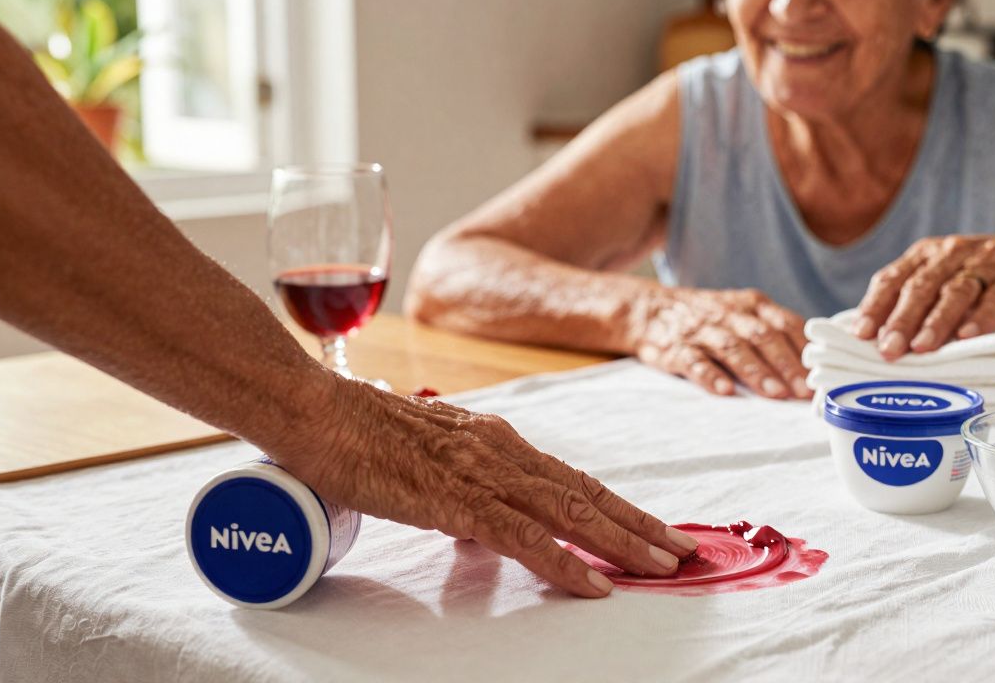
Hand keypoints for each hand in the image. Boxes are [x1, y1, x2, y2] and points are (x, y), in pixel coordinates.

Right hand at [281, 376, 698, 598]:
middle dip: (638, 525)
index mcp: (495, 441)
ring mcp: (480, 472)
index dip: (616, 506)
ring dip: (619, 542)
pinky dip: (563, 561)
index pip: (570, 480)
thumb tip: (477, 526)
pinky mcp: (453, 497)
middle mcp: (500, 450)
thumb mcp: (424, 459)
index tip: (651, 528)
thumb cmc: (357, 433)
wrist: (313, 410)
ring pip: (567, 512)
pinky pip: (520, 535)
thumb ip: (458, 486)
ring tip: (659, 567)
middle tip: (681, 551)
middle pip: (584, 494)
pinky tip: (592, 582)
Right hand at [630, 287, 811, 398]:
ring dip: (756, 371)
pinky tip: (725, 391)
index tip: (823, 374)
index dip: (806, 349)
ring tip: (775, 394)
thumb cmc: (709, 318)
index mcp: (752, 305)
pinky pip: (695, 361)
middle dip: (787, 364)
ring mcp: (702, 330)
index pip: (786, 324)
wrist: (649, 310)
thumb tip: (817, 363)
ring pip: (733, 348)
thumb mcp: (744, 313)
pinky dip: (710, 376)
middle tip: (804, 392)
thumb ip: (775, 331)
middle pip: (763, 337)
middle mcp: (730, 314)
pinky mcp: (676, 348)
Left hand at [853, 234, 994, 359]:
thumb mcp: (949, 281)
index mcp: (929, 254)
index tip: (861, 334)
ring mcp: (989, 261)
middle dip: (902, 319)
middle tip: (888, 350)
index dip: (876, 305)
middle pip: (921, 285)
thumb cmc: (988, 279)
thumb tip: (875, 341)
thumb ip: (917, 303)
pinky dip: (983, 316)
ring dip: (937, 321)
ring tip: (923, 348)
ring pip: (957, 290)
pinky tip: (970, 336)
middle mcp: (955, 253)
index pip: (894, 278)